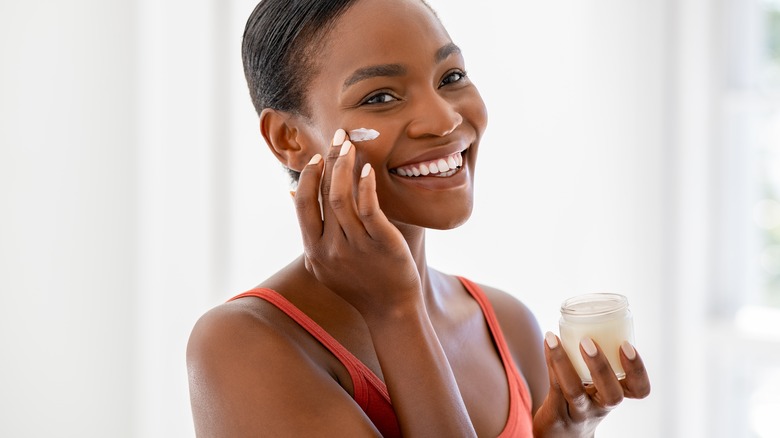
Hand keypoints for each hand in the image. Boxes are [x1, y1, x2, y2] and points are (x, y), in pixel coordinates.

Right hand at [293, 129, 421, 317]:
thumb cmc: (359, 282)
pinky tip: (367, 169)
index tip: (317, 157)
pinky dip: (365, 186)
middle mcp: (330, 248)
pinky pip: (369, 210)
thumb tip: (291, 193)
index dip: (308, 177)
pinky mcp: (381, 244)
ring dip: (344, 166)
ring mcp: (355, 246)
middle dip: (329, 161)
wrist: (389, 309)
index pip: (304, 204)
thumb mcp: (324, 262)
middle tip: (338, 136)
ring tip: (350, 145)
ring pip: (342, 198)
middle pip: (323, 195)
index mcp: (314, 250)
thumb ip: (310, 230)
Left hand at [532, 333, 650, 436]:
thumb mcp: (598, 384)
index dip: (637, 370)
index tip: (626, 345)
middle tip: (588, 341)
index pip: (640, 390)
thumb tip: (592, 315)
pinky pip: (553, 386)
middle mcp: (601, 407)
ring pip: (574, 392)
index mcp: (617, 395)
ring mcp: (579, 412)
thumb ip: (599, 358)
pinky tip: (548, 341)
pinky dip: (550, 360)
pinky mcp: (557, 413)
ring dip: (563, 362)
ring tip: (553, 338)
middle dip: (601, 367)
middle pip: (612, 395)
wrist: (560, 434)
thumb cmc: (583, 399)